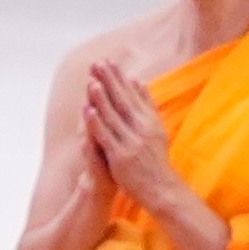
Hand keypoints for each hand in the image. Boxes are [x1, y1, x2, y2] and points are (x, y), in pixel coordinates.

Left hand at [85, 57, 185, 210]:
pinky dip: (97, 123)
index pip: (131, 94)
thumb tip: (138, 80)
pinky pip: (106, 137)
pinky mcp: (121, 157)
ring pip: (113, 116)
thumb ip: (147, 104)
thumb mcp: (156, 127)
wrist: (160, 187)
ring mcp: (131, 142)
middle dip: (109, 81)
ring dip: (101, 98)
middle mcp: (141, 128)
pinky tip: (87, 110)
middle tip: (98, 63)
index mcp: (149, 120)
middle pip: (122, 101)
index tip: (108, 62)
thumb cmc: (155, 158)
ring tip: (91, 80)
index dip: (119, 78)